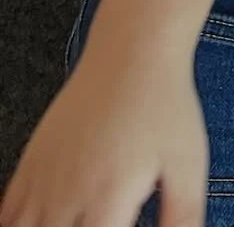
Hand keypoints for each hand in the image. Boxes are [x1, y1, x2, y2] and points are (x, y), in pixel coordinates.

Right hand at [0, 50, 207, 226]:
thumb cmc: (163, 105)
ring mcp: (41, 181)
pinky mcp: (29, 164)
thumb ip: (183, 218)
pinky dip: (17, 225)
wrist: (132, 52)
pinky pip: (6, 214)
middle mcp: (64, 198)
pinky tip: (40, 222)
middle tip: (100, 223)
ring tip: (73, 222)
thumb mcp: (188, 164)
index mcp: (106, 203)